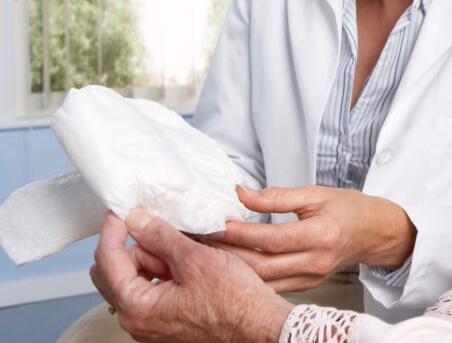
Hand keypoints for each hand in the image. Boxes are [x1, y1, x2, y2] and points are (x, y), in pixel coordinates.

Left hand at [90, 210, 292, 341]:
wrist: (259, 325)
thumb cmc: (235, 302)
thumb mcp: (195, 259)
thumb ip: (160, 236)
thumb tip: (136, 220)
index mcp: (137, 308)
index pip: (107, 259)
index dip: (115, 228)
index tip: (125, 210)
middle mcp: (137, 320)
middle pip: (114, 270)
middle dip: (134, 246)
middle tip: (162, 232)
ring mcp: (150, 322)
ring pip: (133, 278)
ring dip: (151, 258)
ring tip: (184, 252)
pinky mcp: (165, 320)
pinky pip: (151, 289)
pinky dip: (162, 271)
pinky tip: (186, 264)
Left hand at [207, 185, 416, 292]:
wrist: (373, 232)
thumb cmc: (347, 209)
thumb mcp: (315, 193)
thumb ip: (276, 196)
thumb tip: (241, 194)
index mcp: (321, 235)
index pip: (273, 238)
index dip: (242, 233)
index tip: (217, 223)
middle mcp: (316, 262)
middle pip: (263, 266)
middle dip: (229, 254)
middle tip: (203, 239)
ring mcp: (312, 278)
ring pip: (263, 281)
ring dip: (233, 268)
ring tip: (210, 252)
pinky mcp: (307, 286)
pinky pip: (271, 286)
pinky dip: (248, 277)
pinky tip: (231, 265)